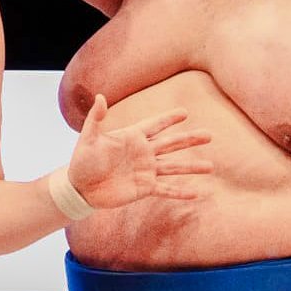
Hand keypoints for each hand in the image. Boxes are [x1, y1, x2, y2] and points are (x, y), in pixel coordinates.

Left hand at [67, 95, 211, 208]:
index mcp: (132, 137)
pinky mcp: (144, 188)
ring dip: (192, 167)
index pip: (154, 125)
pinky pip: (166, 190)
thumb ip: (96, 118)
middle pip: (171, 144)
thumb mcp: (88, 138)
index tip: (185, 112)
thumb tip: (100, 96)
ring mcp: (146, 171)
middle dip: (190, 139)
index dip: (168, 119)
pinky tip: (197, 194)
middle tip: (209, 135)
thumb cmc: (82, 161)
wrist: (80, 188)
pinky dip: (180, 192)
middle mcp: (143, 153)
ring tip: (211, 166)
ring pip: (174, 167)